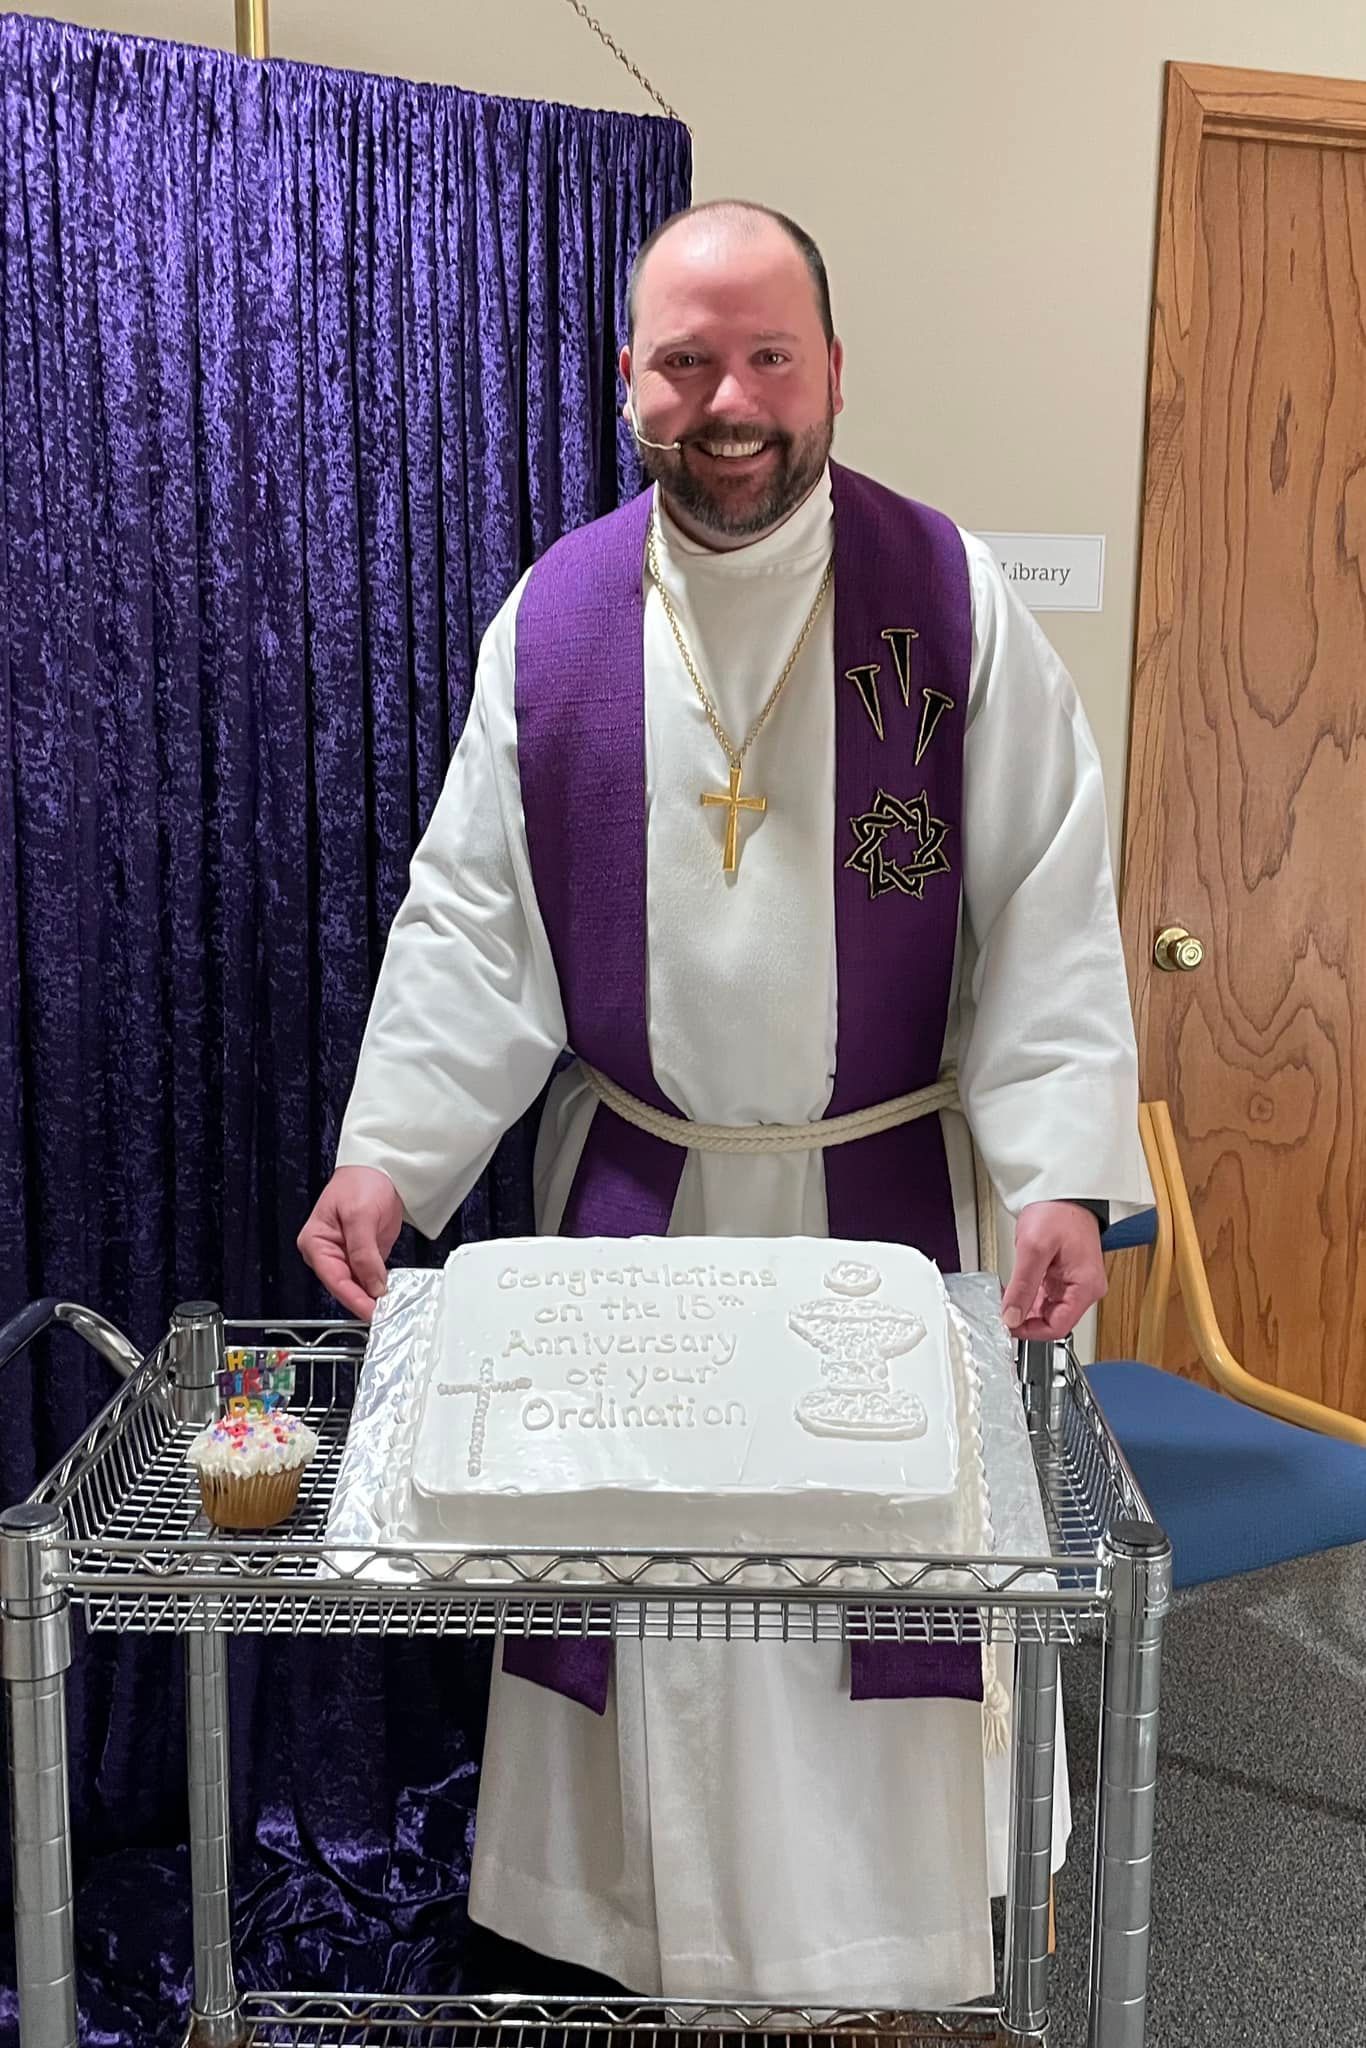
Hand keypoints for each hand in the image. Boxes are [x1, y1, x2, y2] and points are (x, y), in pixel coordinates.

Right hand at [297, 1166, 404, 1322]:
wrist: (380, 1167)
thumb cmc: (360, 1181)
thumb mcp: (360, 1215)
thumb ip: (364, 1253)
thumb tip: (372, 1285)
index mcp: (315, 1242)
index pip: (334, 1279)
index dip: (354, 1299)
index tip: (371, 1313)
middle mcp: (327, 1252)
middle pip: (345, 1286)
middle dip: (365, 1301)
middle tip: (386, 1315)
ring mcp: (345, 1254)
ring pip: (358, 1285)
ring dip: (373, 1297)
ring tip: (391, 1309)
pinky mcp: (363, 1255)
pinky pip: (370, 1277)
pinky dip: (380, 1287)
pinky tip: (392, 1296)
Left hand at [1001, 1200, 1105, 1341]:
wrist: (1063, 1191)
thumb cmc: (1058, 1211)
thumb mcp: (1033, 1249)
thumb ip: (1022, 1287)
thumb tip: (1011, 1317)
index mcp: (1086, 1286)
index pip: (1058, 1328)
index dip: (1031, 1332)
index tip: (1008, 1327)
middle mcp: (1085, 1288)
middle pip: (1053, 1321)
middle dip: (1026, 1319)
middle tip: (1001, 1311)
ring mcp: (1075, 1282)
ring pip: (1047, 1310)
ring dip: (1025, 1308)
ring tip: (1005, 1298)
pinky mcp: (1065, 1275)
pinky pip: (1045, 1296)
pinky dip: (1028, 1296)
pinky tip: (1014, 1290)